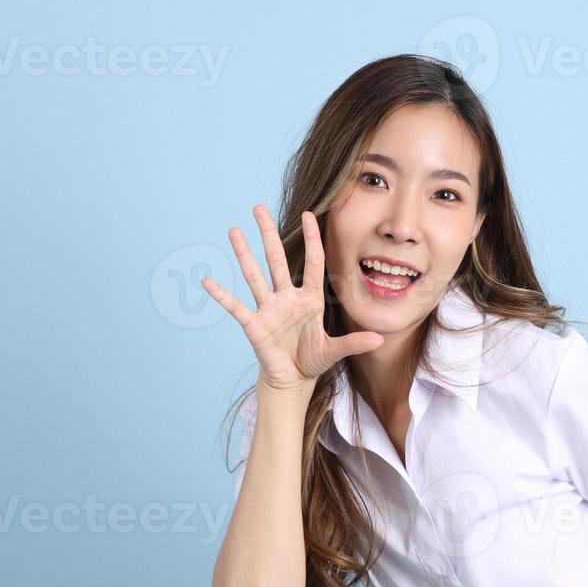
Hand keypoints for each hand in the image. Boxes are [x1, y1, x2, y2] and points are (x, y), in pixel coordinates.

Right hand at [200, 205, 383, 390]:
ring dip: (244, 253)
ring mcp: (268, 309)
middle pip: (276, 259)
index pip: (313, 263)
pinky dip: (222, 295)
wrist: (292, 379)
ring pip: (255, 275)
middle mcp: (287, 298)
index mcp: (309, 299)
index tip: (310, 215)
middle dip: (268, 233)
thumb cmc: (312, 359)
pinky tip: (207, 281)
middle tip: (258, 207)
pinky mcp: (254, 324)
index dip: (312, 240)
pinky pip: (236, 307)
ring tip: (234, 231)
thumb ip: (353, 343)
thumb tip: (380, 340)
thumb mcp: (334, 351)